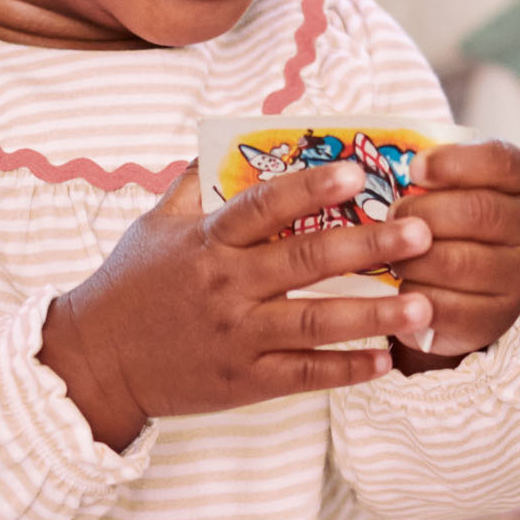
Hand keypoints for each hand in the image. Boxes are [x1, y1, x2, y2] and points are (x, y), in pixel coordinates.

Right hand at [39, 158, 436, 450]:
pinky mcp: (243, 382)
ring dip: (374, 315)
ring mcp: (237, 336)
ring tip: (424, 304)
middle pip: (306, 261)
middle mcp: (226, 286)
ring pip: (316, 323)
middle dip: (369, 246)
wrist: (95, 363)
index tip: (356, 172)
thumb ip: (194, 185)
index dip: (311, 187)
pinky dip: (347, 370)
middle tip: (421, 233)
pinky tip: (386, 362)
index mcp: (207, 242)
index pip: (265, 207)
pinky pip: (305, 376)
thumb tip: (225, 137)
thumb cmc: (129, 289)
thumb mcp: (153, 228)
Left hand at [387, 138, 519, 372]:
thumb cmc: (454, 228)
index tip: (415, 169)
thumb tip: (404, 167)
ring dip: (413, 257)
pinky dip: (416, 296)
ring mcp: (518, 277)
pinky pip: (447, 306)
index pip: (499, 161)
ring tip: (394, 255)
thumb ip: (438, 175)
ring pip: (458, 262)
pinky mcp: (496, 317)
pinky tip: (405, 288)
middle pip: (477, 212)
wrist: (470, 294)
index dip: (453, 162)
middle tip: (392, 216)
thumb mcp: (455, 191)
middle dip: (423, 213)